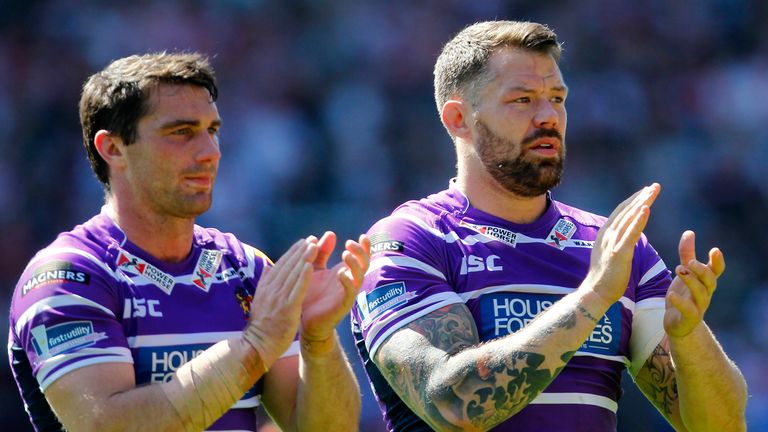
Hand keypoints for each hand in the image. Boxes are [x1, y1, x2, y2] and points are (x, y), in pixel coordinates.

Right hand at [243, 239, 317, 367]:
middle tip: (311, 239)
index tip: (302, 242)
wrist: (258, 345)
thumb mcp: (260, 300)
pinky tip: (311, 266)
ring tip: (314, 246)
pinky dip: (304, 277)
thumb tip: (268, 268)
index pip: (281, 265)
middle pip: (288, 266)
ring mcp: (279, 298)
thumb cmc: (262, 326)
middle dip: (300, 251)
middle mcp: (272, 290)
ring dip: (304, 258)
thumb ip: (265, 283)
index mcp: (266, 287)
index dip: (292, 252)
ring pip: (293, 274)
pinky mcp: (288, 308)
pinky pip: (297, 289)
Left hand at [300, 232, 370, 343]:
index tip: (361, 236)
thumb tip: (330, 233)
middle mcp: (349, 281)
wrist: (304, 319)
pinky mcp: (342, 305)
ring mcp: (347, 293)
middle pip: (365, 264)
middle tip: (349, 244)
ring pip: (360, 276)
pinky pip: (350, 293)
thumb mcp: (314, 268)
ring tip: (345, 254)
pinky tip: (341, 274)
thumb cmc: (311, 293)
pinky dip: (348, 282)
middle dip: (361, 252)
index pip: (360, 257)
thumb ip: (321, 252)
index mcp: (344, 271)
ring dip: (354, 264)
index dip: (364, 246)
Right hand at [582, 184, 659, 305]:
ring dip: (642, 203)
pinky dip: (638, 220)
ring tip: (653, 191)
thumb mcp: (609, 253)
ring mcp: (612, 243)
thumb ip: (617, 241)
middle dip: (641, 197)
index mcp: (605, 234)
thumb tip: (627, 235)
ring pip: (629, 218)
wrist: (595, 293)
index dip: (634, 200)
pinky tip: (646, 209)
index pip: (621, 212)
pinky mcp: (619, 253)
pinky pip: (631, 234)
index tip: (646, 191)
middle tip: (655, 186)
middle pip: (626, 211)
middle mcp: (607, 234)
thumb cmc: (605, 276)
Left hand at [664, 230, 724, 337]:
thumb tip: (689, 232)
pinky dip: (680, 302)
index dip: (717, 261)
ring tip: (679, 269)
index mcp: (705, 282)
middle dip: (702, 270)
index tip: (715, 250)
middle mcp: (705, 293)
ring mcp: (699, 306)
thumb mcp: (685, 273)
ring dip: (691, 281)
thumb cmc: (684, 295)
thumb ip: (687, 254)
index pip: (716, 270)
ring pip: (700, 293)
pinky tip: (671, 294)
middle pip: (710, 280)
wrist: (678, 324)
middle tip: (689, 261)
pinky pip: (688, 310)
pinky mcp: (689, 318)